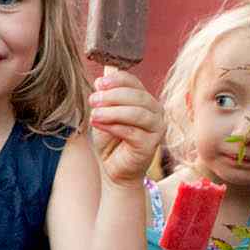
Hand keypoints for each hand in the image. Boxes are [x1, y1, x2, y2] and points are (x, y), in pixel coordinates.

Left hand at [89, 68, 163, 186]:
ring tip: (94, 114)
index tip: (98, 83)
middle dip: (112, 96)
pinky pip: (132, 131)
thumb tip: (100, 80)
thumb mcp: (104, 115)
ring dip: (112, 112)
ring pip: (137, 113)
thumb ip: (105, 99)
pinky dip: (113, 126)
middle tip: (92, 99)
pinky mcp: (151, 144)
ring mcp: (156, 127)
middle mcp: (156, 111)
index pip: (134, 82)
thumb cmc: (110, 141)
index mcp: (144, 100)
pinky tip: (99, 124)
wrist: (113, 169)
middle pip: (137, 96)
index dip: (116, 80)